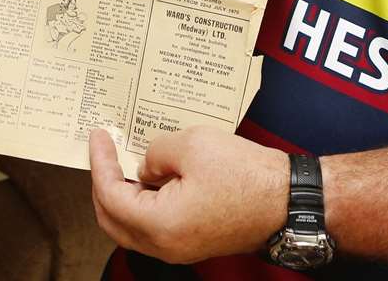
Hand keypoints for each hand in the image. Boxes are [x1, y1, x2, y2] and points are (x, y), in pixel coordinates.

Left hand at [89, 127, 287, 263]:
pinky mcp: (194, 242)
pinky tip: (150, 176)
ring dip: (121, 195)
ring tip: (122, 161)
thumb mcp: (193, 145)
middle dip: (102, 184)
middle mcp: (166, 245)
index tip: (98, 138)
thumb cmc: (248, 176)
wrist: (289, 202)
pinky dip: (142, 203)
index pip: (110, 196)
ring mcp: (180, 248)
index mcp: (160, 224)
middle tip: (102, 153)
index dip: (99, 163)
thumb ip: (156, 152)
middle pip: (113, 220)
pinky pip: (154, 226)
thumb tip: (145, 165)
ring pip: (132, 227)